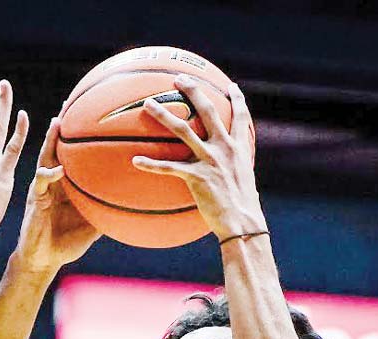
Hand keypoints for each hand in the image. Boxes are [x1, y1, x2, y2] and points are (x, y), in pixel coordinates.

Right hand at [10, 116, 100, 273]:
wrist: (44, 259)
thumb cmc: (67, 242)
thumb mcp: (95, 225)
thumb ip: (110, 212)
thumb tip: (138, 207)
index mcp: (68, 183)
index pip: (75, 152)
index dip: (81, 134)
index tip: (95, 112)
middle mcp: (54, 180)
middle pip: (59, 146)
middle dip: (64, 124)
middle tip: (73, 101)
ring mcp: (43, 187)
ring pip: (46, 157)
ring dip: (50, 140)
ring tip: (57, 122)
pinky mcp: (35, 199)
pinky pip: (40, 182)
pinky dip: (48, 175)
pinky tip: (57, 169)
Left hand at [131, 76, 265, 241]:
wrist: (242, 222)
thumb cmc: (242, 207)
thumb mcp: (243, 181)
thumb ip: (233, 168)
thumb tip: (225, 170)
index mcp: (239, 147)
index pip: (241, 116)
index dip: (237, 99)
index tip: (231, 86)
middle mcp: (225, 147)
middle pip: (208, 110)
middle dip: (193, 90)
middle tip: (178, 77)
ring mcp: (210, 160)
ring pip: (183, 131)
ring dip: (163, 115)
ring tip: (148, 104)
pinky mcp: (196, 177)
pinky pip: (169, 167)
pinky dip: (151, 164)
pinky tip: (135, 161)